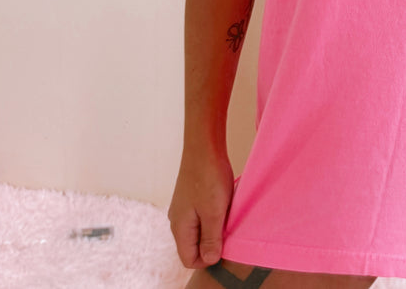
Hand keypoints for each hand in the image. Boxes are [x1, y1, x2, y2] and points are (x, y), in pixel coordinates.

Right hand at [168, 144, 235, 267]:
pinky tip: (223, 201)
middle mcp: (177, 220)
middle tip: (228, 225)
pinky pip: (201, 215)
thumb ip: (211, 238)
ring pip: (199, 229)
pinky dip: (213, 213)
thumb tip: (209, 260)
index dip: (208, 258)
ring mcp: (183, 208)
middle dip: (212, 241)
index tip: (225, 242)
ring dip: (214, 226)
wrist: (203, 145)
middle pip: (194, 245)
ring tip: (226, 211)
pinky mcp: (191, 197)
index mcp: (179, 228)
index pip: (189, 259)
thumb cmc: (209, 177)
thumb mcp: (214, 212)